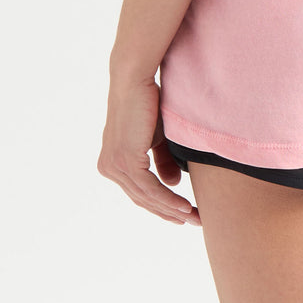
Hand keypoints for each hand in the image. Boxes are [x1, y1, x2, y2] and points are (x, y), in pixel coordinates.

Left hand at [97, 74, 201, 226]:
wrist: (134, 80)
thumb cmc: (147, 103)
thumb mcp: (157, 138)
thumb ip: (162, 161)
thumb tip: (172, 185)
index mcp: (112, 164)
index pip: (139, 192)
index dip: (161, 206)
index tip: (183, 214)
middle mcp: (108, 168)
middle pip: (142, 199)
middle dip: (169, 213)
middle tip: (194, 221)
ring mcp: (114, 166)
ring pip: (146, 197)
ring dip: (171, 209)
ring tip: (194, 216)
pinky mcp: (125, 160)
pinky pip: (148, 188)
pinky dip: (167, 199)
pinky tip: (184, 205)